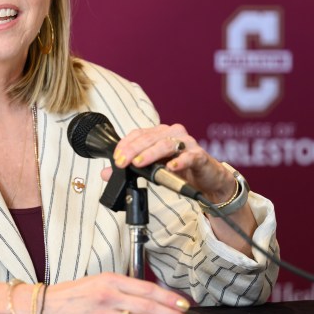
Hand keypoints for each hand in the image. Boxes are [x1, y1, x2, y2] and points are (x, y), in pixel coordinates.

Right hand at [40, 273, 191, 313]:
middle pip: (149, 306)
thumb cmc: (71, 295)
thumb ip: (121, 287)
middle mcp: (109, 296)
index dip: (168, 297)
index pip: (147, 288)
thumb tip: (149, 296)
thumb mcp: (97, 281)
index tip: (183, 303)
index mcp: (110, 280)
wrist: (45, 308)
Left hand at [100, 123, 234, 202]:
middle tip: (122, 163)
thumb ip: (130, 170)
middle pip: (149, 138)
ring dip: (151, 154)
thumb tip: (105, 174)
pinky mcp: (199, 156)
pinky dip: (179, 161)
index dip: (125, 144)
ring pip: (166, 144)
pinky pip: (189, 157)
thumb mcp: (152, 170)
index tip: (116, 158)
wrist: (207, 179)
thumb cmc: (180, 170)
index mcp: (159, 134)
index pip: (138, 134)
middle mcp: (172, 134)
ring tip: (139, 163)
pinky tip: (171, 167)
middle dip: (133, 150)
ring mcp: (187, 143)